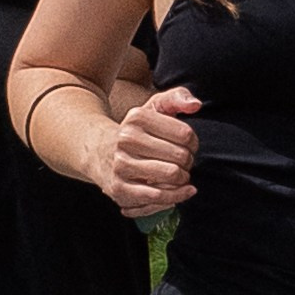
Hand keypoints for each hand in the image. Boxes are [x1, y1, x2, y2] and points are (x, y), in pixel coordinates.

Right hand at [107, 86, 199, 216]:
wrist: (99, 151)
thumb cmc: (136, 131)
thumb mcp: (154, 107)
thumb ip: (178, 97)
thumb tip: (195, 106)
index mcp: (137, 117)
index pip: (185, 134)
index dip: (194, 143)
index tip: (189, 146)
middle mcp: (126, 139)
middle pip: (181, 156)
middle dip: (189, 162)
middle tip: (184, 162)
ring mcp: (120, 164)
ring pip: (172, 175)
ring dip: (183, 178)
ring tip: (180, 175)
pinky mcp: (119, 188)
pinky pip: (158, 196)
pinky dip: (176, 196)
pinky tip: (182, 190)